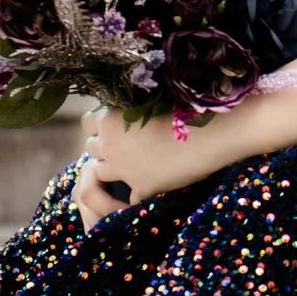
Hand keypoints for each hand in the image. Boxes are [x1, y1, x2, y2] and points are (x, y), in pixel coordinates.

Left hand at [71, 104, 223, 228]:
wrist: (209, 132)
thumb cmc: (184, 107)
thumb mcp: (150, 99)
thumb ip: (131, 107)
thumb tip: (126, 107)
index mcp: (110, 118)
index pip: (87, 122)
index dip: (101, 124)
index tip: (115, 125)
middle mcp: (109, 145)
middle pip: (91, 147)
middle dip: (104, 146)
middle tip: (126, 145)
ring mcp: (123, 170)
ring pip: (99, 173)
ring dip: (112, 169)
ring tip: (133, 163)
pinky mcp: (141, 188)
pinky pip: (128, 196)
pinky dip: (136, 192)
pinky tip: (149, 184)